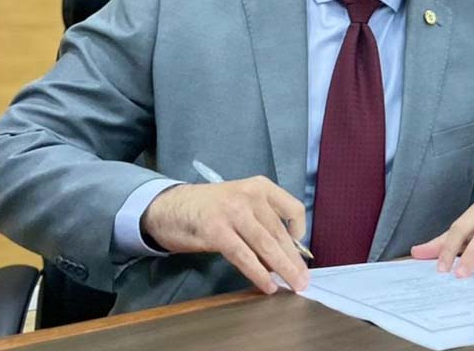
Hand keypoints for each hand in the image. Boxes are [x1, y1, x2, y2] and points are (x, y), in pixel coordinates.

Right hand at [141, 176, 308, 293]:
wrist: (169, 207)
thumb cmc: (210, 209)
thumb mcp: (240, 204)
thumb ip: (261, 222)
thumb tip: (282, 256)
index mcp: (260, 186)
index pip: (293, 208)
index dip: (300, 231)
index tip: (299, 248)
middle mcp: (249, 196)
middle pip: (279, 232)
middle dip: (294, 260)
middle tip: (304, 279)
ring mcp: (233, 212)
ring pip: (266, 244)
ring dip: (283, 268)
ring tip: (294, 285)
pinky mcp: (216, 231)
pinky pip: (244, 256)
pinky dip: (258, 273)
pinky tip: (268, 285)